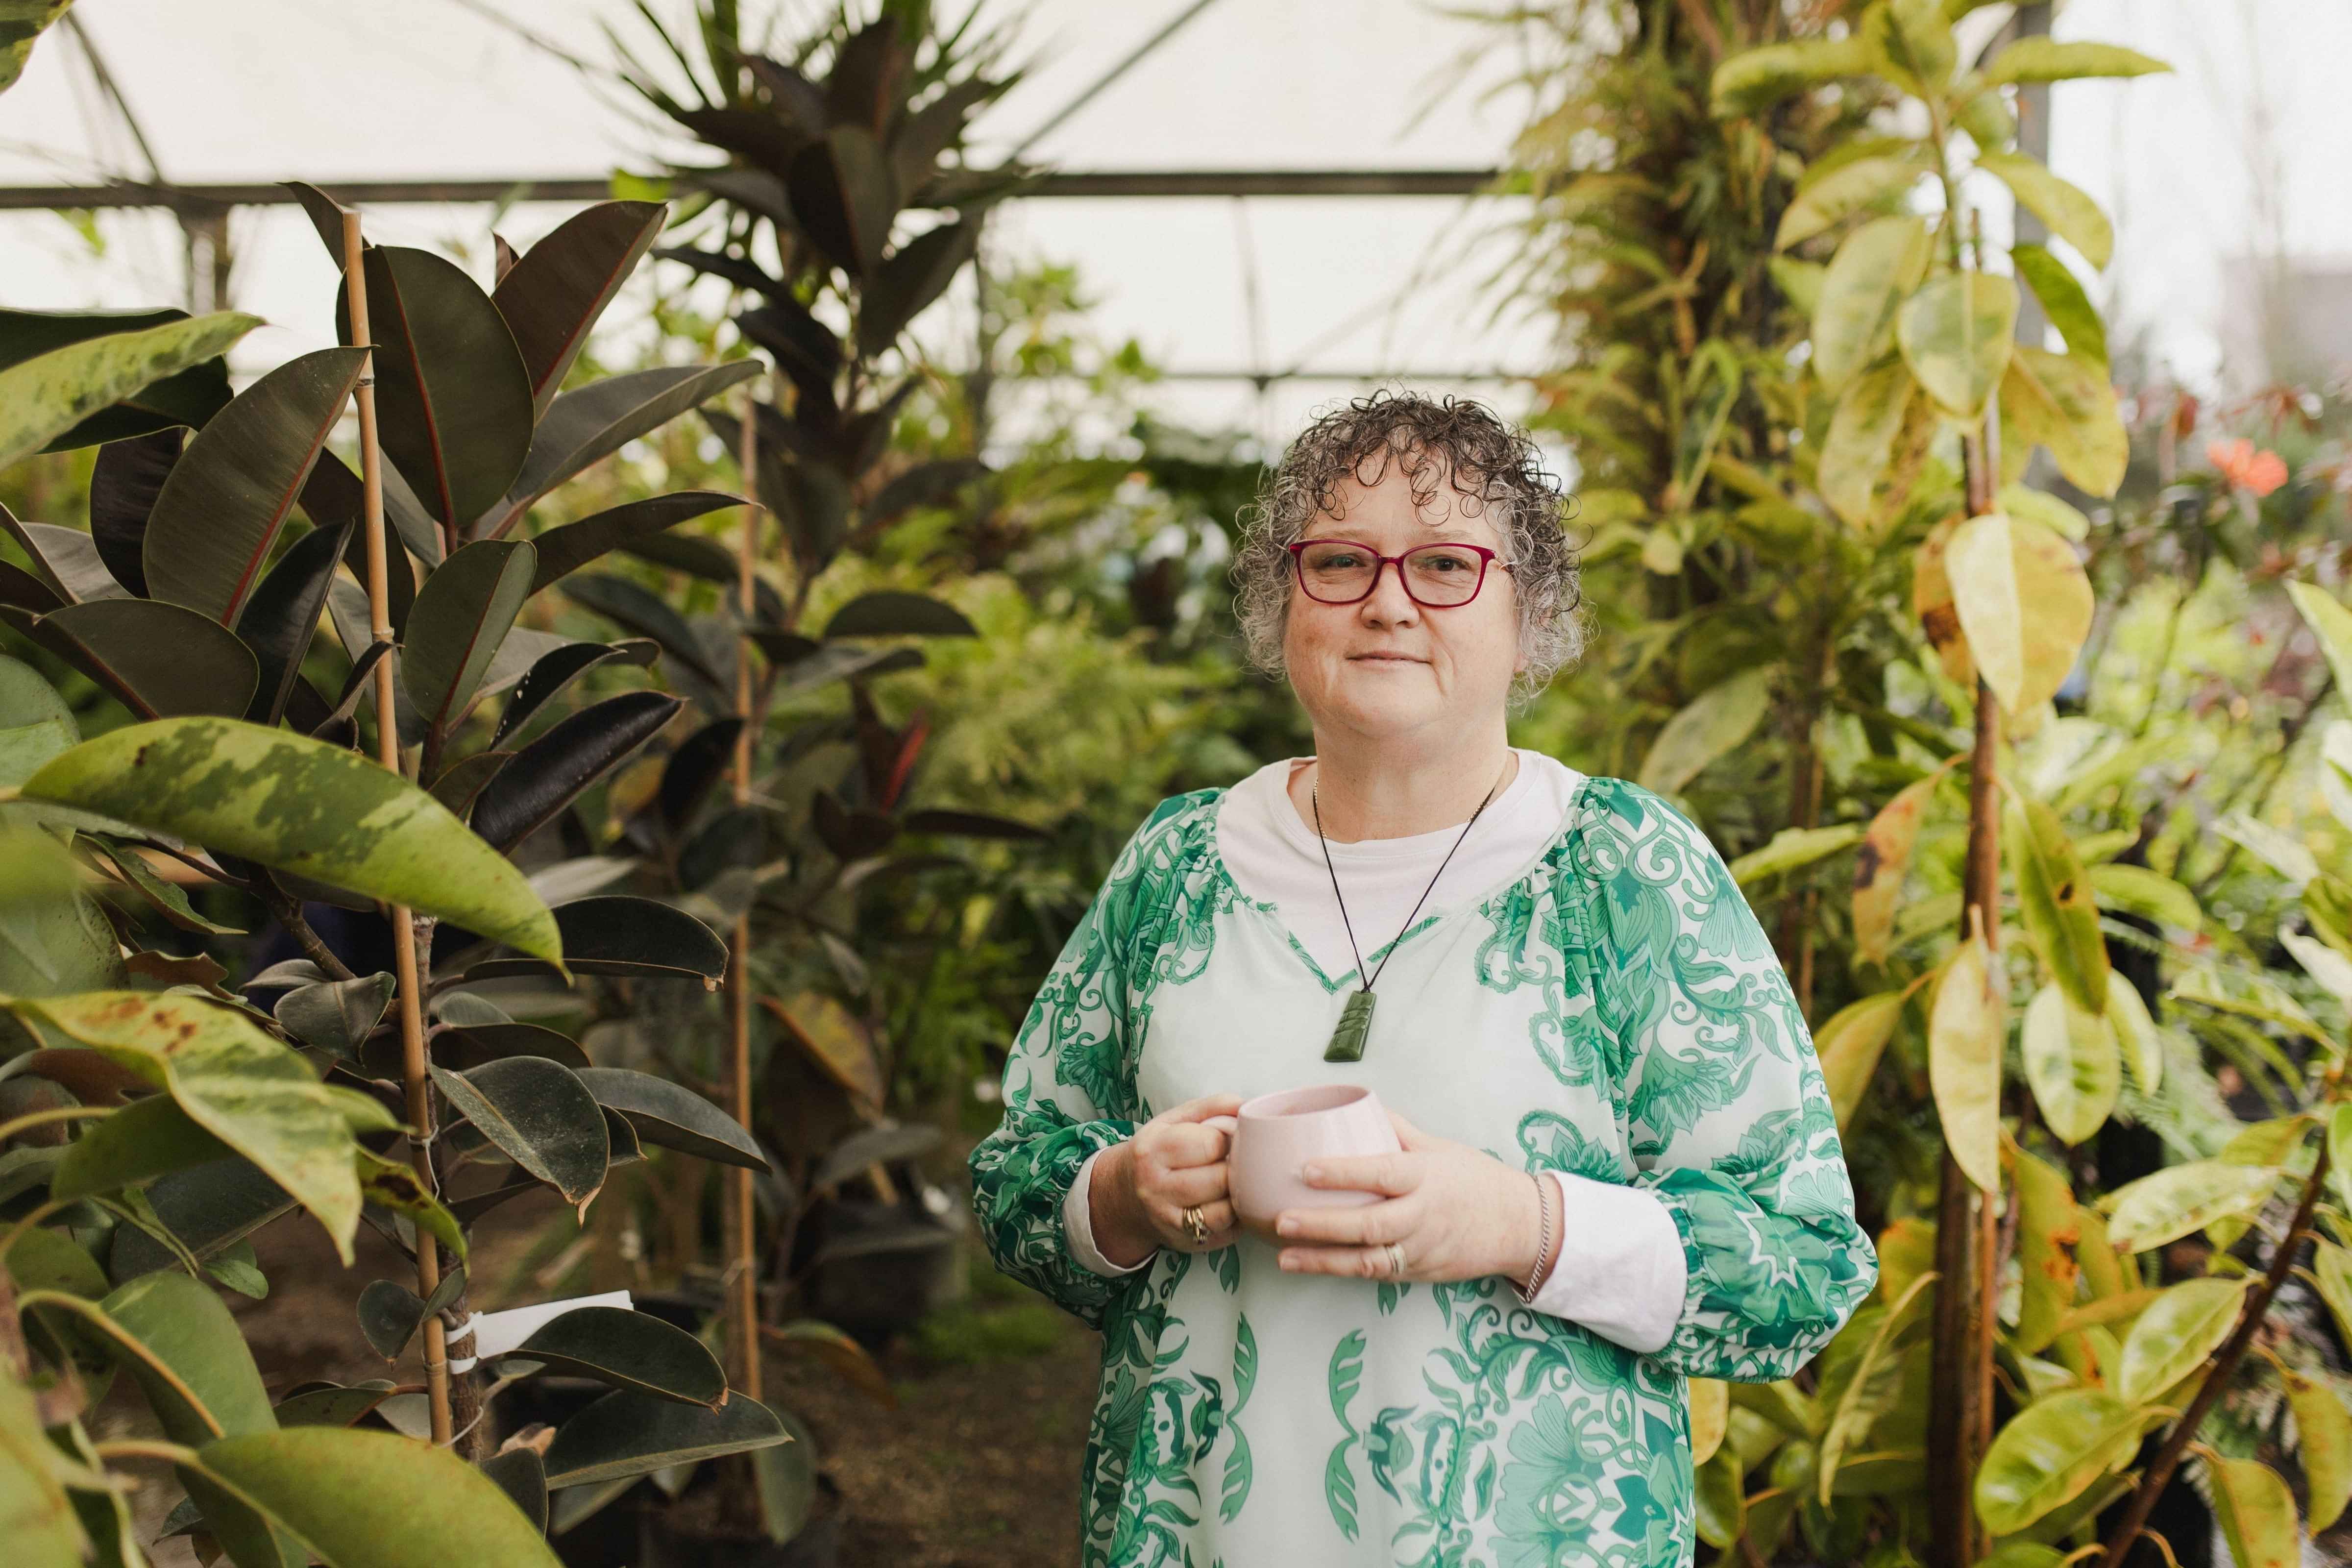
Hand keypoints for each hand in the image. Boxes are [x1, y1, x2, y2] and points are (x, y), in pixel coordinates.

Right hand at [1093, 1094, 1244, 1265]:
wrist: (1124, 1197)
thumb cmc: (1158, 1152)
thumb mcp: (1174, 1120)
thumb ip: (1212, 1106)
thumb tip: (1248, 1106)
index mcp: (1153, 1150)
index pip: (1211, 1144)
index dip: (1227, 1140)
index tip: (1225, 1141)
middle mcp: (1156, 1188)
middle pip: (1220, 1179)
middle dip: (1235, 1169)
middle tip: (1233, 1162)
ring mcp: (1170, 1220)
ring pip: (1225, 1211)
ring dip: (1238, 1195)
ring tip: (1232, 1183)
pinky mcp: (1186, 1243)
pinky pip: (1227, 1232)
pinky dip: (1237, 1217)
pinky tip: (1229, 1203)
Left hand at [1272, 1108, 1543, 1284]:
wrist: (1519, 1226)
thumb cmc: (1475, 1180)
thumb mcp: (1440, 1148)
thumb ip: (1397, 1130)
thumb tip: (1355, 1103)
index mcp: (1426, 1177)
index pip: (1382, 1173)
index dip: (1344, 1172)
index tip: (1307, 1168)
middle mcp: (1423, 1216)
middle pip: (1369, 1224)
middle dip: (1322, 1225)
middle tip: (1281, 1220)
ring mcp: (1421, 1249)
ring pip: (1368, 1260)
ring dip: (1324, 1260)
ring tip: (1285, 1257)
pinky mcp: (1419, 1273)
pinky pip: (1377, 1274)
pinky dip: (1342, 1271)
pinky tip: (1311, 1266)